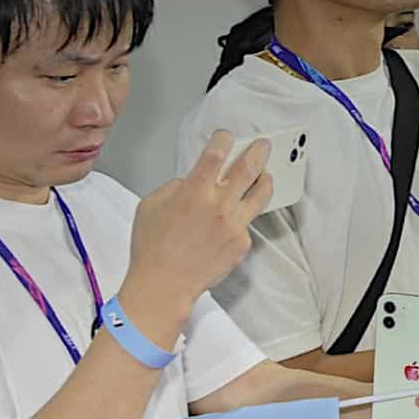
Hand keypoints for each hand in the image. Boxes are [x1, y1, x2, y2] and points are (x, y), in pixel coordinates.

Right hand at [121, 131, 269, 327]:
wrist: (165, 283)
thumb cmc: (153, 246)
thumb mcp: (152, 205)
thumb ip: (176, 187)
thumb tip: (193, 180)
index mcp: (193, 193)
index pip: (214, 156)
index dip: (223, 140)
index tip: (227, 135)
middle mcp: (219, 206)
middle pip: (248, 170)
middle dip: (258, 153)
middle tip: (264, 145)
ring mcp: (235, 225)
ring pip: (260, 195)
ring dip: (265, 180)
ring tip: (266, 175)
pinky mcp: (242, 243)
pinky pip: (246, 223)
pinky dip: (240, 217)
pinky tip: (229, 221)